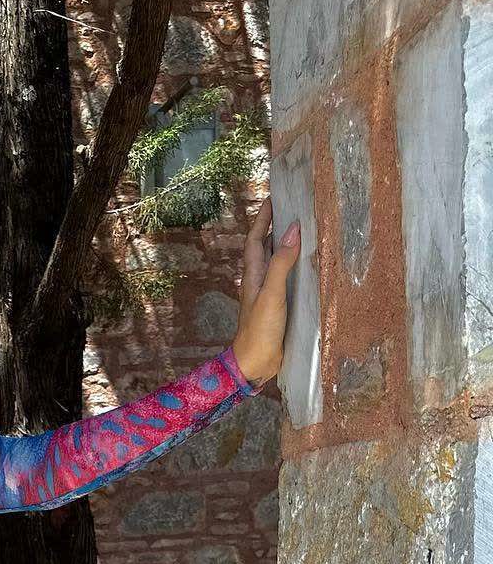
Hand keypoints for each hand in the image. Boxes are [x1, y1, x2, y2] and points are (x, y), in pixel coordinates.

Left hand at [230, 195, 300, 386]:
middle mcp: (259, 281)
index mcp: (253, 275)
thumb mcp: (271, 294)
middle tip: (294, 207)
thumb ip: (281, 264)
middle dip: (276, 227)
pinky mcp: (280, 307)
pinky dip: (297, 268)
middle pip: (266, 247)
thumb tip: (292, 230)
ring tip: (305, 228)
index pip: (255, 239)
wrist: (254, 366)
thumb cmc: (259, 331)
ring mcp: (269, 294)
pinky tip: (311, 265)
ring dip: (288, 246)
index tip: (274, 197)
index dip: (263, 218)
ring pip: (278, 263)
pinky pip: (288, 280)